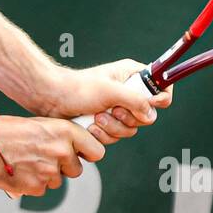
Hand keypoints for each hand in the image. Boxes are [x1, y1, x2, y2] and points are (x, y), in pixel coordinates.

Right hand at [0, 114, 104, 196]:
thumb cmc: (9, 130)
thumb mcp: (41, 124)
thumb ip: (61, 138)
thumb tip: (75, 152)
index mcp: (65, 131)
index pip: (96, 151)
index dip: (87, 154)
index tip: (80, 154)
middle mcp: (62, 151)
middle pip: (76, 170)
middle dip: (63, 167)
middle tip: (43, 157)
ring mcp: (51, 171)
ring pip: (57, 181)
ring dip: (46, 175)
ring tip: (26, 161)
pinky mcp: (38, 187)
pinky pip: (41, 189)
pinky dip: (32, 183)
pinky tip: (19, 171)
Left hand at [39, 60, 173, 144]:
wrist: (51, 100)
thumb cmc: (77, 88)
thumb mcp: (110, 91)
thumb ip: (136, 100)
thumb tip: (151, 114)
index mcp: (132, 75)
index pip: (161, 86)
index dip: (160, 98)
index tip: (150, 104)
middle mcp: (127, 92)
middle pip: (146, 115)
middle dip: (127, 118)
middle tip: (111, 110)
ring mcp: (117, 109)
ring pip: (130, 129)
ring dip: (112, 128)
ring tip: (95, 118)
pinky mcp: (106, 123)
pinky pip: (115, 137)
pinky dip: (103, 135)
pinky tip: (90, 126)